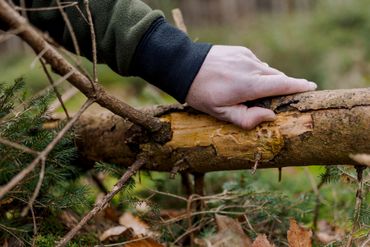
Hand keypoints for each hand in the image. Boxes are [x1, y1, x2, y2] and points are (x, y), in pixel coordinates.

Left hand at [186, 45, 316, 128]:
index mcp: (249, 85)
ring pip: (266, 70)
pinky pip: (255, 63)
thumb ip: (247, 119)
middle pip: (277, 77)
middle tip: (282, 97)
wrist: (183, 66)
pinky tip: (242, 78)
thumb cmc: (201, 93)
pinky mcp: (241, 51)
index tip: (312, 87)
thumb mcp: (220, 113)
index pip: (282, 84)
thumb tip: (271, 116)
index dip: (299, 86)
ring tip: (254, 91)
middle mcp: (252, 68)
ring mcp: (247, 57)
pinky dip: (256, 72)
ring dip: (267, 80)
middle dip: (284, 86)